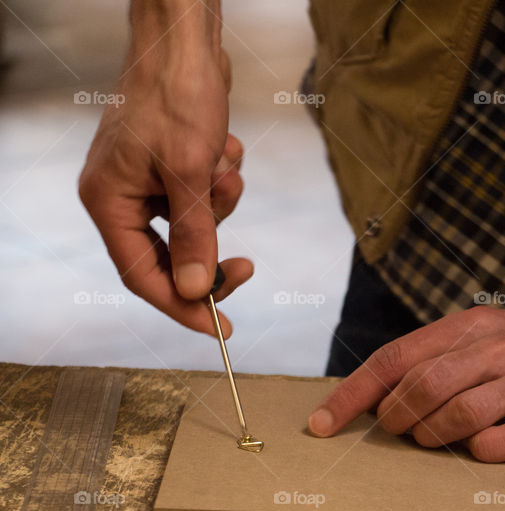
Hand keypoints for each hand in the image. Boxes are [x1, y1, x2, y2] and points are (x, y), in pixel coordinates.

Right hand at [78, 7, 250, 336]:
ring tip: (226, 167)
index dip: (182, 308)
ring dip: (222, 202)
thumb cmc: (177, 97)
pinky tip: (225, 144)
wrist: (187, 40)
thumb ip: (196, 237)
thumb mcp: (191, 173)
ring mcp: (146, 180)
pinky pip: (204, 194)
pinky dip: (222, 177)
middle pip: (171, 256)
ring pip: (195, 223)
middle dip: (212, 255)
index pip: (143, 276)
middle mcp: (122, 196)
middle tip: (248, 267)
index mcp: (109, 202)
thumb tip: (197, 292)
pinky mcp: (172, 164)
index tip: (221, 330)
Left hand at [308, 305, 504, 461]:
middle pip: (422, 387)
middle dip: (395, 419)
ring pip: (459, 415)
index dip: (351, 395)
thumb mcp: (484, 333)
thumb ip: (436, 358)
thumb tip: (375, 398)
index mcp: (468, 327)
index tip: (320, 425)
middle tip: (399, 431)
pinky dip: (484, 451)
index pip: (395, 358)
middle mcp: (496, 348)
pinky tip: (482, 448)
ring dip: (433, 437)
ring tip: (434, 440)